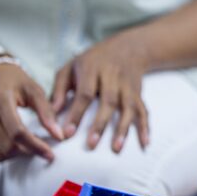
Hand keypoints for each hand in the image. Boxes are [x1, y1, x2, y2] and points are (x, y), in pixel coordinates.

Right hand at [0, 62, 63, 162]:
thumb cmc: (13, 81)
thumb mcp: (34, 90)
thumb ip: (47, 112)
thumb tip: (59, 136)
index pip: (17, 132)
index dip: (35, 146)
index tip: (50, 154)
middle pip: (6, 146)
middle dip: (27, 151)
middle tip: (41, 147)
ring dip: (15, 155)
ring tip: (27, 145)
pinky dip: (3, 153)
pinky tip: (14, 144)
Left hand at [51, 34, 150, 152]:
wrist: (128, 47)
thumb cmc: (93, 61)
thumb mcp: (71, 67)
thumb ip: (58, 89)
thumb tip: (51, 113)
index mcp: (92, 69)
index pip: (84, 93)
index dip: (76, 113)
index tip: (67, 133)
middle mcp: (112, 77)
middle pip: (108, 101)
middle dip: (100, 124)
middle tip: (91, 144)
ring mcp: (127, 85)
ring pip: (128, 107)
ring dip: (123, 128)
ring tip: (116, 147)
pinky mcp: (138, 93)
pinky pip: (143, 110)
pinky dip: (145, 126)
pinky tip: (144, 142)